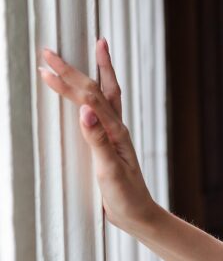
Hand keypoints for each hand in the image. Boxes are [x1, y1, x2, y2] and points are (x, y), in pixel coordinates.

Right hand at [38, 39, 158, 231]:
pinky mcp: (111, 140)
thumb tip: (85, 111)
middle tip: (49, 51)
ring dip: (99, 69)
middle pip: (95, 89)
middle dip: (72, 69)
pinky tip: (93, 88)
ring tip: (98, 46)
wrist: (138, 214)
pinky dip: (100, 90)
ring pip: (108, 93)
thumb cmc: (125, 196)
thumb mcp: (109, 170)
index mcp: (115, 131)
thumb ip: (98, 140)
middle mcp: (116, 126)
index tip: (46, 67)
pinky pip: (105, 107)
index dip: (67, 81)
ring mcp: (115, 132)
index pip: (89, 98)